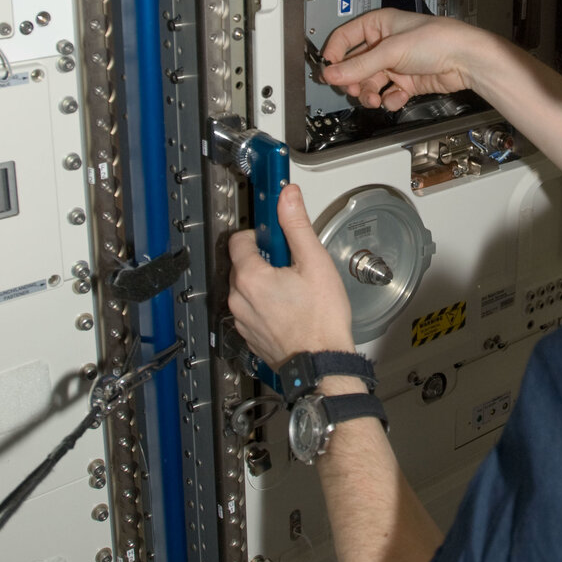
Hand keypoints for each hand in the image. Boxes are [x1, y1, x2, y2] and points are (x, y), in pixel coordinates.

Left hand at [228, 184, 354, 366]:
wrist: (322, 364)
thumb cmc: (321, 320)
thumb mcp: (314, 262)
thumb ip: (297, 225)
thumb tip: (288, 197)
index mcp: (249, 277)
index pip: (239, 239)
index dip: (259, 233)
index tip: (275, 233)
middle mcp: (238, 299)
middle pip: (242, 263)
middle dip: (264, 258)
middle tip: (292, 264)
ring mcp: (242, 320)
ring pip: (246, 288)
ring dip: (264, 283)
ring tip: (294, 288)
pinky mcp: (250, 336)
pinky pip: (251, 310)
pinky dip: (265, 305)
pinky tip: (290, 308)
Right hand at [321, 9, 483, 110]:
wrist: (466, 60)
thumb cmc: (437, 40)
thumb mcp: (391, 51)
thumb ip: (359, 65)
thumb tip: (332, 73)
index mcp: (379, 25)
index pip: (345, 38)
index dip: (335, 54)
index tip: (329, 71)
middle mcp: (385, 44)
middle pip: (356, 65)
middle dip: (353, 80)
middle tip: (353, 88)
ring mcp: (396, 64)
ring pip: (371, 83)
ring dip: (369, 93)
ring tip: (373, 99)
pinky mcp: (407, 82)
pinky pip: (388, 94)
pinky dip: (389, 99)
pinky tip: (395, 98)